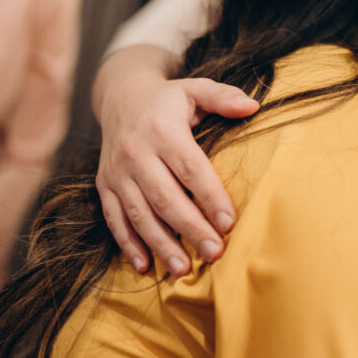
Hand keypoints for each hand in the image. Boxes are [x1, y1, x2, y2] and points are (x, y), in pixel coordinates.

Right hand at [97, 69, 257, 275]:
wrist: (119, 96)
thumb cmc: (168, 99)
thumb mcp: (195, 88)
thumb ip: (223, 97)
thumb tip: (252, 106)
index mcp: (163, 130)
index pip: (190, 168)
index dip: (209, 196)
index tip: (229, 223)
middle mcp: (136, 152)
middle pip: (165, 197)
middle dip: (190, 228)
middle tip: (215, 253)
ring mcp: (117, 171)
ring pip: (139, 213)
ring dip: (160, 244)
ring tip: (184, 269)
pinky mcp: (104, 185)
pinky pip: (114, 218)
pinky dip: (128, 244)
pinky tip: (145, 266)